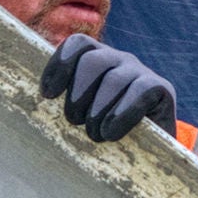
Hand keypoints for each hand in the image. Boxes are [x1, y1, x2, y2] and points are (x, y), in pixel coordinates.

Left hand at [40, 35, 176, 142]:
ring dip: (98, 111)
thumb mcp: (81, 115)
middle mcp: (119, 60)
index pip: (77, 44)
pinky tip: (111, 133)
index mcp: (96, 60)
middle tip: (74, 121)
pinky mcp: (162, 88)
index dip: (59, 65)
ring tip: (94, 135)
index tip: (47, 95)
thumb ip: (63, 103)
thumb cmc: (104, 132)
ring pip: (114, 79)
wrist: (150, 152)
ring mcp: (141, 72)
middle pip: (93, 60)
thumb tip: (35, 103)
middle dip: (78, 94)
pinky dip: (121, 114)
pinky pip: (139, 92)